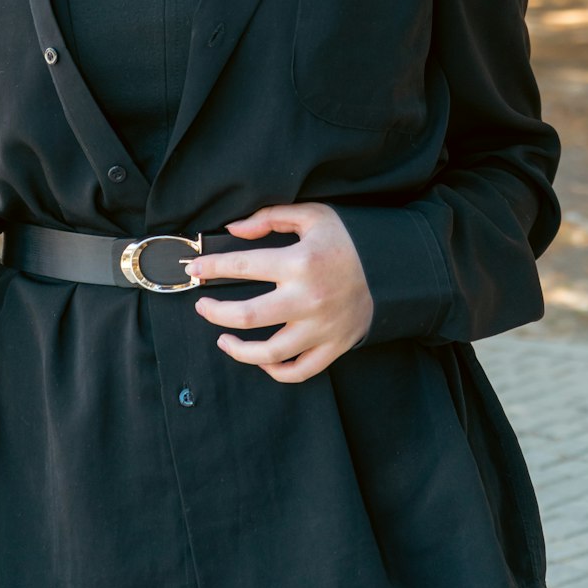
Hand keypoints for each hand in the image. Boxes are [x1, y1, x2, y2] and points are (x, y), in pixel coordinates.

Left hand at [187, 203, 373, 382]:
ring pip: (269, 353)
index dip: (212, 267)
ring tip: (223, 340)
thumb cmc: (348, 239)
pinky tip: (260, 360)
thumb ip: (270, 218)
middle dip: (215, 312)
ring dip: (238, 349)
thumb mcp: (312, 216)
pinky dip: (275, 371)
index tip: (194, 269)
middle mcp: (308, 299)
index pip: (242, 266)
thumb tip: (233, 230)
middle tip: (202, 306)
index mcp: (300, 262)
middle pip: (247, 316)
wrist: (394, 268)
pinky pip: (298, 371)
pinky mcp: (333, 347)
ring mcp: (321, 328)